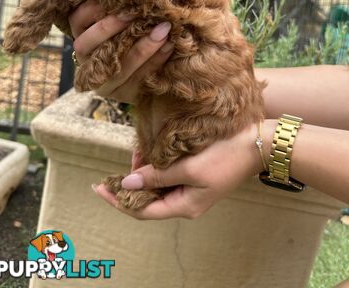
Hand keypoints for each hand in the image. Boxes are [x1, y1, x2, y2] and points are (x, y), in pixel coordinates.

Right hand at [68, 0, 173, 102]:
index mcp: (82, 38)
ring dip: (142, 47)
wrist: (141, 74)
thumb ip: (120, 8)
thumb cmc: (130, 36)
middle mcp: (86, 61)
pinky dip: (156, 61)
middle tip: (135, 12)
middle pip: (87, 44)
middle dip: (111, 27)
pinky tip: (169, 46)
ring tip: (163, 30)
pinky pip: (140, 78)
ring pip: (117, 65)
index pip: (77, 20)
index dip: (91, 8)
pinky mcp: (122, 94)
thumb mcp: (120, 23)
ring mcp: (102, 82)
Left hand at [93, 122, 275, 219]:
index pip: (141, 210)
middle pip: (148, 199)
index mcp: (184, 206)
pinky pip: (167, 176)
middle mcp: (185, 202)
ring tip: (137, 151)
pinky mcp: (194, 177)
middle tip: (121, 162)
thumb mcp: (189, 168)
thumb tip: (126, 184)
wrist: (256, 145)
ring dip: (143, 171)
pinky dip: (156, 165)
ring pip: (157, 186)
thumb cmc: (225, 157)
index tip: (98, 188)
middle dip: (130, 182)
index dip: (118, 201)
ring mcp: (190, 190)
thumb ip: (157, 176)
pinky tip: (150, 151)